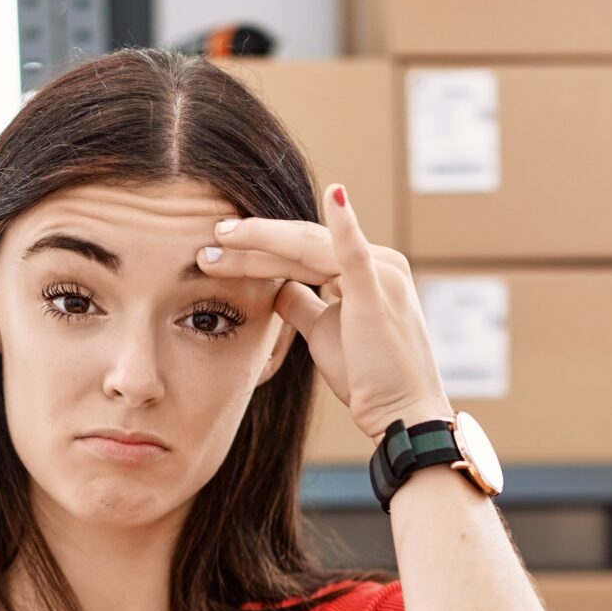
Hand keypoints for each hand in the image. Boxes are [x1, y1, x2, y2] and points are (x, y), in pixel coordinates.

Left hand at [198, 180, 453, 444]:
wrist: (402, 414)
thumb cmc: (368, 378)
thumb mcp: (323, 334)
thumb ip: (301, 305)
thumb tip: (277, 287)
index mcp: (365, 271)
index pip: (303, 252)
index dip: (259, 251)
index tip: (218, 252)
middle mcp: (378, 263)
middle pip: (301, 245)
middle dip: (252, 243)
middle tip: (209, 239)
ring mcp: (381, 274)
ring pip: (310, 247)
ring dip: (263, 239)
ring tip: (222, 236)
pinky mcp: (378, 293)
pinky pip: (356, 255)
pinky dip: (345, 225)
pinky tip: (334, 195)